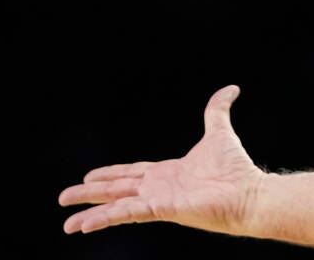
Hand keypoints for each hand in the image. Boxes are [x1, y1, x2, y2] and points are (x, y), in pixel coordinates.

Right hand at [59, 85, 263, 234]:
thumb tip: (231, 88)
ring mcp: (158, 200)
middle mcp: (158, 187)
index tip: (89, 176)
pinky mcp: (161, 209)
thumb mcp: (219, 131)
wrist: (249, 192)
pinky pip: (127, 214)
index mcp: (167, 172)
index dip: (110, 174)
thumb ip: (217, 109)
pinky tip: (84, 225)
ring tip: (67, 223)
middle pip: (116, 189)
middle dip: (90, 193)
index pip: (130, 173)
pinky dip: (105, 218)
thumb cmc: (236, 168)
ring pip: (116, 205)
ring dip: (90, 211)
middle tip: (64, 197)